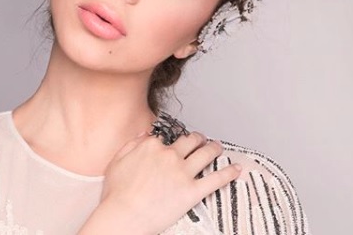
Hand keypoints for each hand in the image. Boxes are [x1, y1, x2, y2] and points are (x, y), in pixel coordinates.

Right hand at [78, 131, 240, 234]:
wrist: (123, 216)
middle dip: (197, 138)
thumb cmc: (117, 194)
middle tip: (201, 139)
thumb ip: (131, 144)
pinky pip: (216, 179)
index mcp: (151, 146)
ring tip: (217, 147)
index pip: (167, 137)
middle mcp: (169, 155)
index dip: (172, 141)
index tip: (175, 144)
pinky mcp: (192, 191)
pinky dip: (228, 173)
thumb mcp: (116, 161)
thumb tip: (143, 135)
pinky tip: (236, 169)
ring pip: (206, 153)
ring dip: (214, 148)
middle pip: (190, 140)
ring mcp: (182, 172)